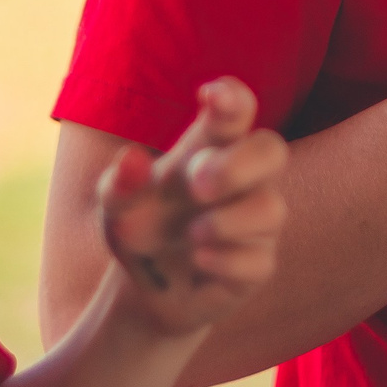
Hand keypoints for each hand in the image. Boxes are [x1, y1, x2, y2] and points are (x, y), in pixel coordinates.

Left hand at [97, 78, 286, 336]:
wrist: (147, 290)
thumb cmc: (140, 228)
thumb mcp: (115, 205)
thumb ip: (119, 183)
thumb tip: (131, 159)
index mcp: (208, 150)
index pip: (236, 110)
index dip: (232, 97)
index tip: (210, 95)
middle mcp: (240, 180)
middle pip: (271, 150)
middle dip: (239, 164)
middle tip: (198, 185)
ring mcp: (253, 224)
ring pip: (270, 208)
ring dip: (226, 221)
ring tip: (191, 234)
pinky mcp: (256, 266)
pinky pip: (258, 260)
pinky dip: (225, 260)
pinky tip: (199, 260)